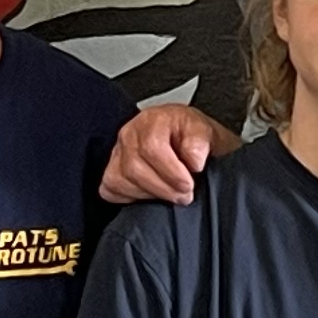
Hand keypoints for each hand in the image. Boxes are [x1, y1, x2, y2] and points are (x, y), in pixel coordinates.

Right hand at [103, 104, 233, 206]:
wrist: (185, 141)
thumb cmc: (191, 136)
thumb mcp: (206, 132)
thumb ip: (200, 141)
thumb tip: (194, 160)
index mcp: (154, 119)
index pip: (152, 147)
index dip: (171, 172)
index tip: (188, 184)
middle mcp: (131, 133)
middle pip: (135, 167)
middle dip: (163, 188)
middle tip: (184, 195)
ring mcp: (117, 152)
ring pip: (120, 180)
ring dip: (150, 194)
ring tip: (171, 194)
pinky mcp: (111, 170)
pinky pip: (111, 189)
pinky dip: (131, 197)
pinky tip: (151, 193)